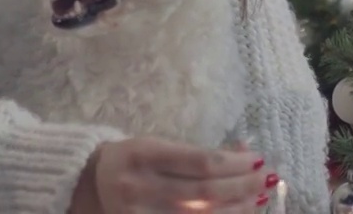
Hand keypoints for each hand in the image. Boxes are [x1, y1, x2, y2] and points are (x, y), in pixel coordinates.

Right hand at [70, 137, 274, 213]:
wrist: (85, 184)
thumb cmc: (133, 160)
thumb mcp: (159, 145)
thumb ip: (198, 152)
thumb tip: (244, 153)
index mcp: (145, 155)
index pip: (201, 162)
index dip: (235, 164)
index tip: (258, 160)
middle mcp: (141, 187)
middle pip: (204, 193)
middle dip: (242, 186)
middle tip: (267, 179)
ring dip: (236, 209)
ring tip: (258, 199)